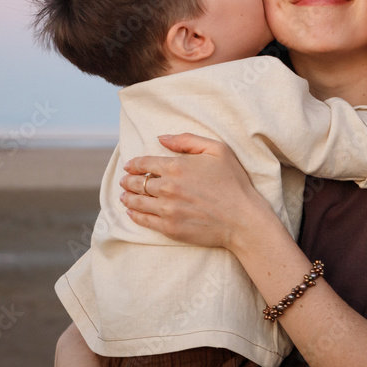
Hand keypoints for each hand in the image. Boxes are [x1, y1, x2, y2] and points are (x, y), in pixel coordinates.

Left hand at [119, 133, 266, 249]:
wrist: (242, 218)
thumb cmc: (233, 182)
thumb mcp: (217, 150)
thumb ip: (187, 140)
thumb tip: (161, 138)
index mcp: (177, 167)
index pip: (145, 164)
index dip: (134, 164)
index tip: (129, 166)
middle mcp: (168, 188)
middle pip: (138, 183)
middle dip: (128, 181)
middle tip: (124, 181)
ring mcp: (167, 210)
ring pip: (137, 202)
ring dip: (127, 197)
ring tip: (124, 196)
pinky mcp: (170, 228)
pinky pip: (144, 220)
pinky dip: (134, 214)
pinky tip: (131, 211)